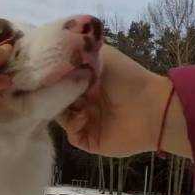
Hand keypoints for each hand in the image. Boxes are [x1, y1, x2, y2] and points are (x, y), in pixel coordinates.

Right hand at [57, 45, 191, 157]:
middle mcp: (85, 103)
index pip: (59, 83)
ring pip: (62, 118)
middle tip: (54, 88)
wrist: (151, 107)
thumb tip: (55, 58)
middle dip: (54, 95)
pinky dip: (74, 125)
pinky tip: (84, 116)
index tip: (43, 74)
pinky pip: (73, 135)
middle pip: (57, 100)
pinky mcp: (90, 141)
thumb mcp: (102, 56)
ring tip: (74, 101)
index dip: (51, 79)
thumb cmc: (128, 78)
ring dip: (63, 109)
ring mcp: (87, 123)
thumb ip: (78, 53)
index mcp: (86, 84)